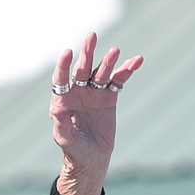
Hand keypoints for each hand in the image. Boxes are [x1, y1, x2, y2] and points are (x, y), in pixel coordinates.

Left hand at [50, 31, 142, 194]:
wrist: (92, 158)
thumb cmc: (73, 149)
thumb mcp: (65, 138)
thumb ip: (61, 122)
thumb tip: (57, 108)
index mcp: (63, 99)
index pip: (62, 78)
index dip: (64, 65)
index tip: (68, 52)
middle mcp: (78, 92)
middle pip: (82, 68)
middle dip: (87, 53)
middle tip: (91, 36)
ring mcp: (94, 93)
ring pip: (101, 72)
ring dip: (108, 61)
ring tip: (115, 51)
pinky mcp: (109, 97)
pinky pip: (118, 80)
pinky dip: (127, 70)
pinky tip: (137, 60)